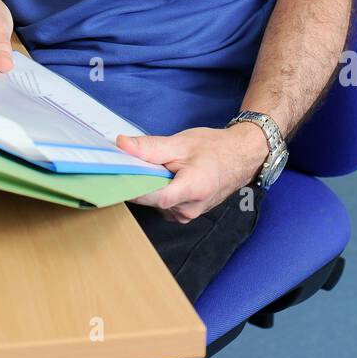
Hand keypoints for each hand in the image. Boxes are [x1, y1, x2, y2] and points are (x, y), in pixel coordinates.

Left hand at [116, 124, 268, 223]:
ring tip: (158, 167)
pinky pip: (162, 205)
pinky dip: (158, 190)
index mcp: (193, 189)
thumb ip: (150, 147)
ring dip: (150, 186)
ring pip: (155, 203)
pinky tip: (165, 176)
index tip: (116, 176)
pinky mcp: (185, 214)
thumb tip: (122, 145)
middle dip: (140, 181)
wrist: (240, 157)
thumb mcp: (181, 143)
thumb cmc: (215, 149)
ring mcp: (187, 214)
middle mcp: (190, 208)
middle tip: (132, 162)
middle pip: (152, 200)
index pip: (155, 197)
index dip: (134, 188)